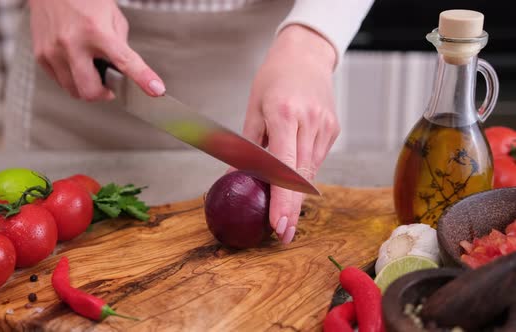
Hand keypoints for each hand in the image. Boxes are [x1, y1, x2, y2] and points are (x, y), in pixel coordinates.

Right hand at [28, 0, 164, 100]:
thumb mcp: (111, 16)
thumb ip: (120, 44)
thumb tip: (125, 70)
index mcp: (96, 30)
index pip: (124, 61)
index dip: (142, 78)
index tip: (156, 89)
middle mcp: (72, 43)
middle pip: (90, 90)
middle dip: (104, 94)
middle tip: (110, 85)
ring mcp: (53, 51)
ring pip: (74, 91)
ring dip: (88, 86)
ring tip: (92, 70)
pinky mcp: (41, 56)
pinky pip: (60, 82)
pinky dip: (72, 78)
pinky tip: (76, 63)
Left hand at [241, 24, 338, 243]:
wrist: (306, 55)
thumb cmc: (272, 79)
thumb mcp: (252, 109)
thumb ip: (246, 147)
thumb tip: (232, 180)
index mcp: (286, 114)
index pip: (284, 166)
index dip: (281, 199)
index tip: (277, 224)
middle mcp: (310, 122)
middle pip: (301, 177)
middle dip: (291, 210)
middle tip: (282, 235)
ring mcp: (325, 127)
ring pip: (310, 172)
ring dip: (296, 196)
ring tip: (284, 216)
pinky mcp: (333, 130)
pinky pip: (316, 160)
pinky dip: (303, 175)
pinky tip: (293, 182)